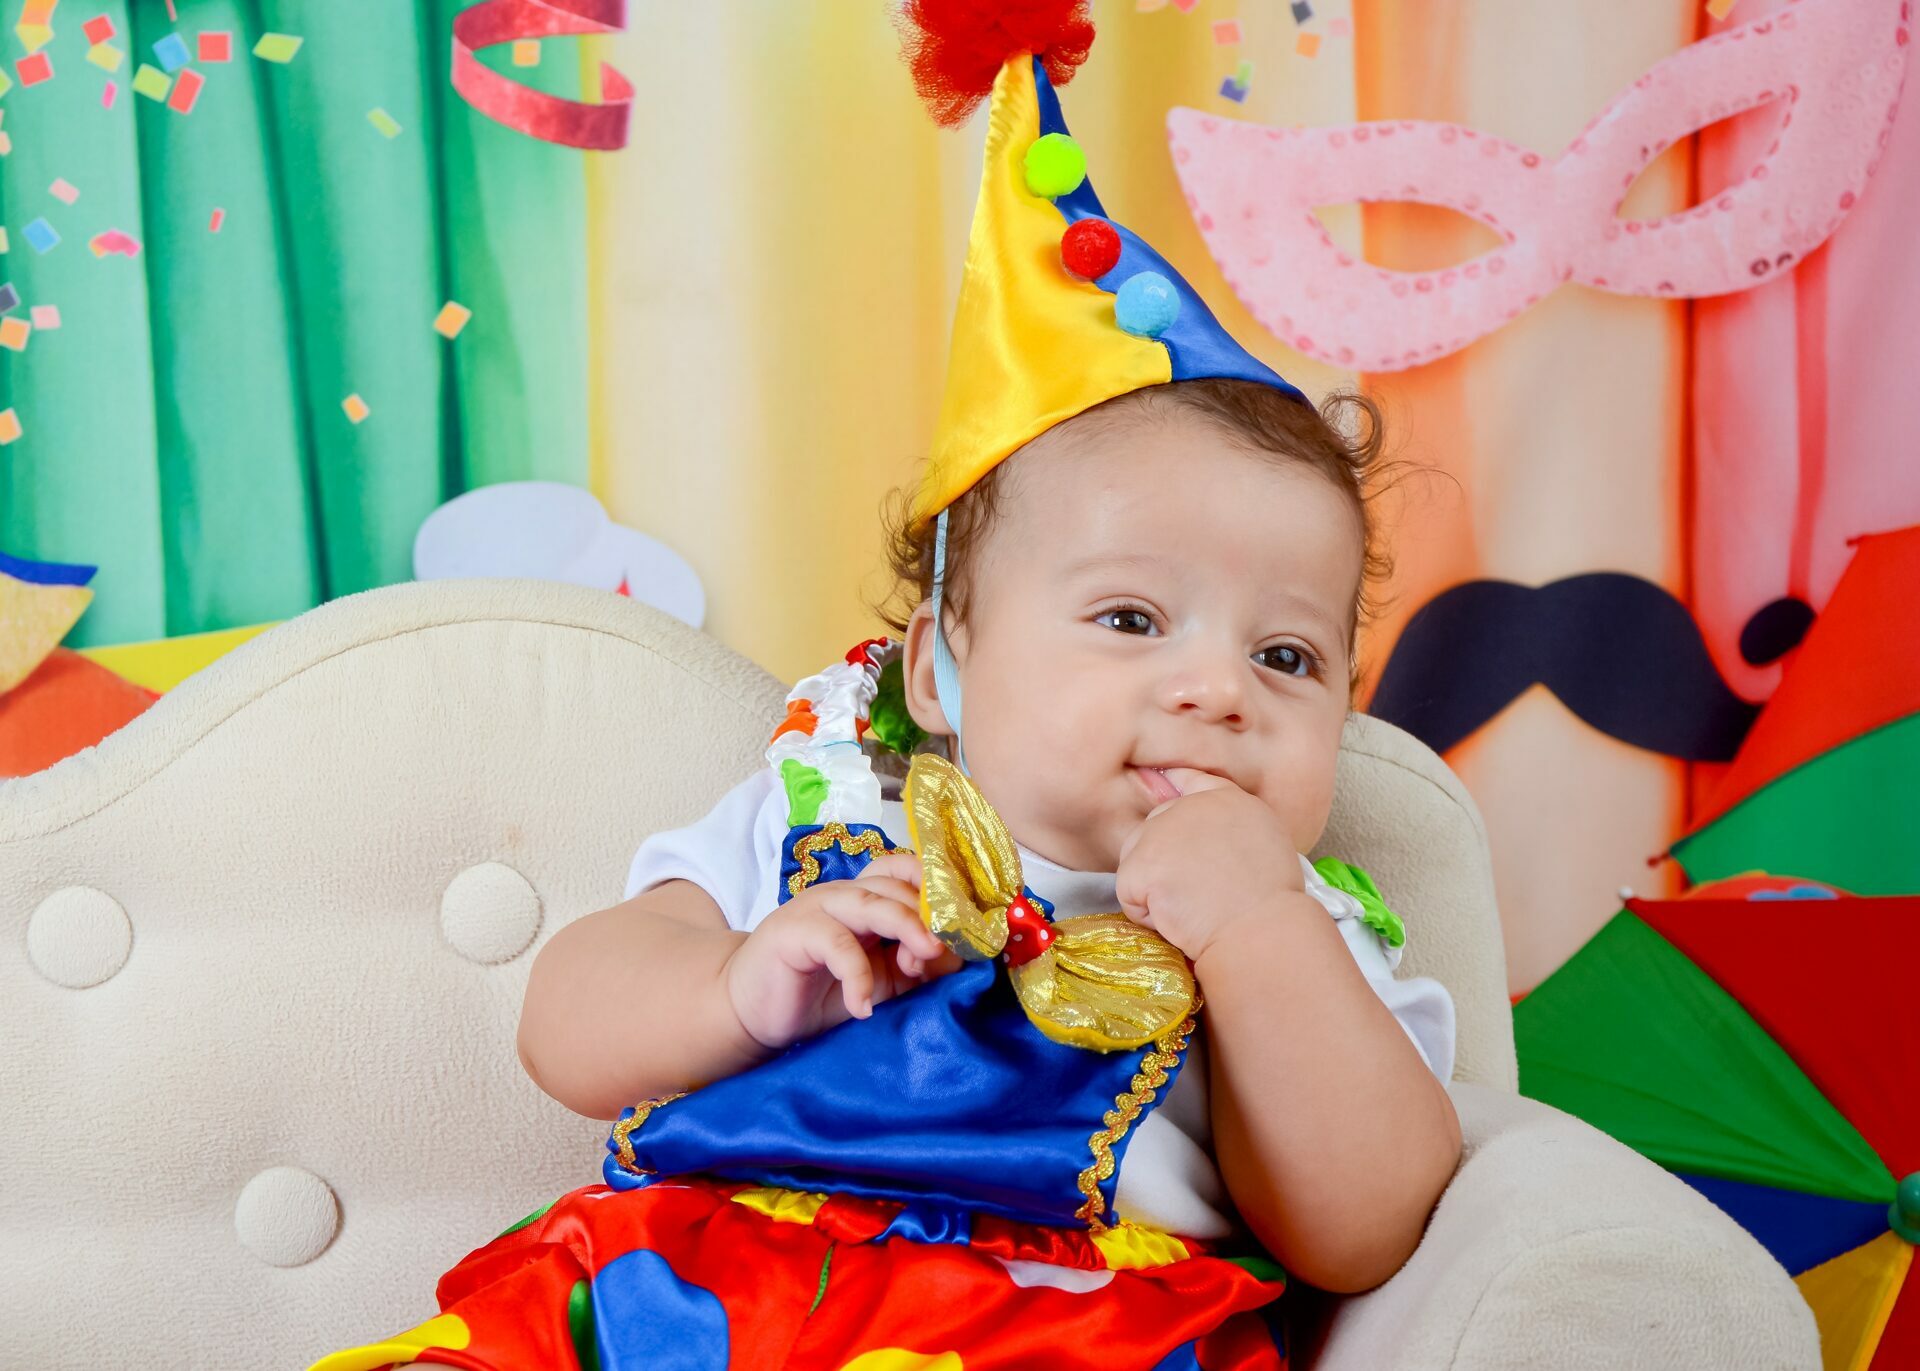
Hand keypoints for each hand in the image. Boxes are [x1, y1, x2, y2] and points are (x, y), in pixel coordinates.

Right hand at [722, 852, 963, 1051]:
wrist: (752, 1011)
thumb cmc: (818, 992)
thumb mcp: (880, 981)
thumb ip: (915, 967)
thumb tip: (957, 957)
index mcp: (867, 897)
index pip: (910, 872)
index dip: (940, 892)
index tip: (965, 924)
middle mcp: (844, 894)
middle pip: (898, 886)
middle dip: (928, 917)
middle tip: (943, 952)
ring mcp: (817, 908)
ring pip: (872, 903)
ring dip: (905, 929)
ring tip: (921, 962)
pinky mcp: (793, 932)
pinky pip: (836, 945)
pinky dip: (857, 977)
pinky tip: (863, 1005)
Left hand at [1114, 769, 1305, 962]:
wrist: (1260, 928)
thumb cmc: (1272, 901)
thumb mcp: (1266, 842)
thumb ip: (1233, 827)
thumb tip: (1208, 836)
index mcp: (1227, 799)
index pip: (1188, 780)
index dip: (1172, 787)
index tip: (1162, 789)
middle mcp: (1190, 807)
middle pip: (1154, 827)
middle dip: (1163, 860)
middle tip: (1198, 892)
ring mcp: (1162, 833)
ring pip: (1136, 861)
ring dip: (1155, 889)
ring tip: (1192, 907)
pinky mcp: (1141, 864)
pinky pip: (1129, 894)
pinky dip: (1148, 915)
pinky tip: (1178, 920)